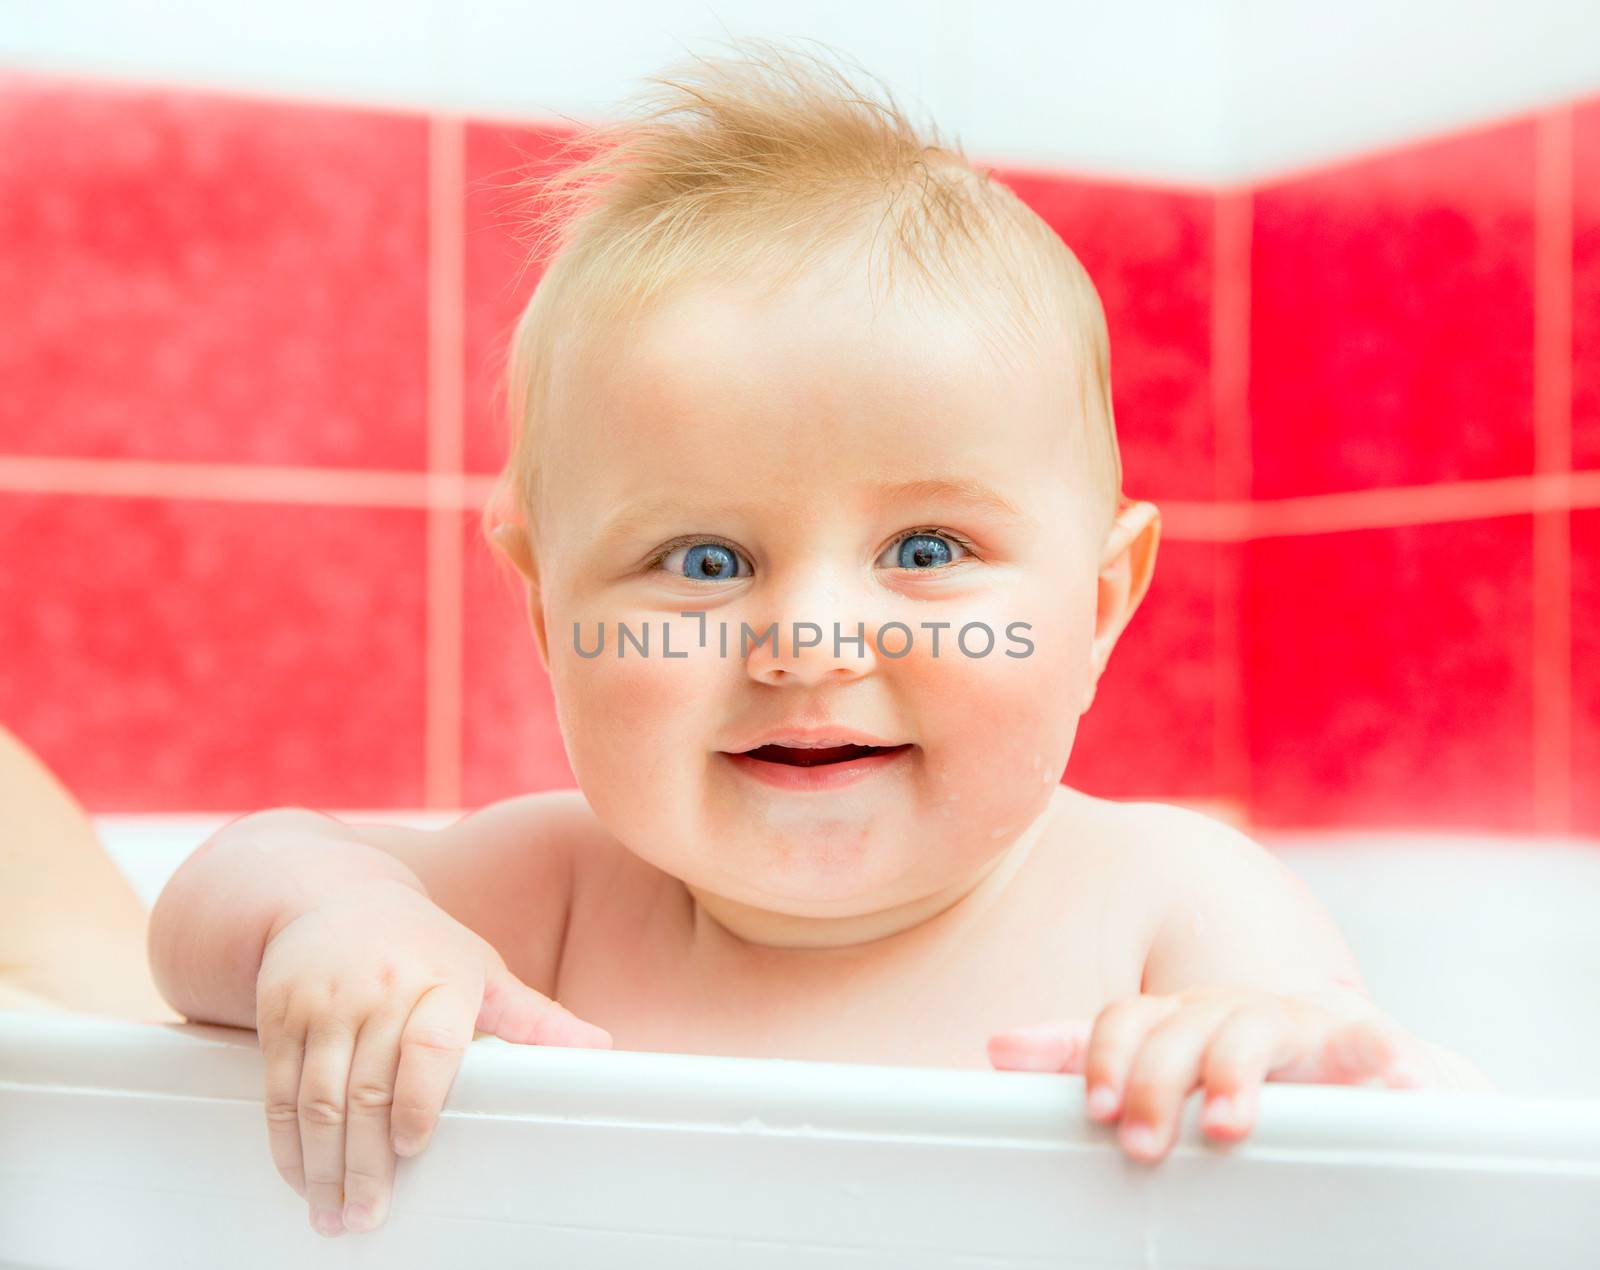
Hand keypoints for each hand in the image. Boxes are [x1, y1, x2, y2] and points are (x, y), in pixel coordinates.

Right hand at [255, 879, 610, 1236]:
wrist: (332, 896)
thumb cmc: (422, 944)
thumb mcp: (482, 970)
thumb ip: (534, 1018)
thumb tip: (600, 1048)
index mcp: (441, 979)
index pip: (428, 1043)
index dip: (418, 1098)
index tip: (412, 1146)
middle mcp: (380, 989)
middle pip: (368, 1088)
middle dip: (366, 1162)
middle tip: (370, 1216)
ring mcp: (326, 1002)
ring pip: (319, 1097)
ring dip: (323, 1166)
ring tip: (334, 1214)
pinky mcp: (281, 1014)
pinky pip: (280, 1088)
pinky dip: (287, 1142)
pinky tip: (301, 1178)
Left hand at [987, 986, 1435, 1163]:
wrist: (1352, 1059)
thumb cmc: (1234, 1064)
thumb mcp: (1158, 1060)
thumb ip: (1083, 1055)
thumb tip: (997, 1048)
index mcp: (1176, 1016)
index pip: (1126, 1020)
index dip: (1105, 1058)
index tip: (1093, 1108)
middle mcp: (1227, 1010)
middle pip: (1180, 1031)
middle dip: (1157, 1084)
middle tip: (1142, 1141)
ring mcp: (1293, 1022)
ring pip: (1253, 1034)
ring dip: (1236, 1077)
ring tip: (1227, 1126)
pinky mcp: (1364, 1042)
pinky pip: (1372, 1044)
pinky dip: (1381, 1060)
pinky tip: (1390, 1085)